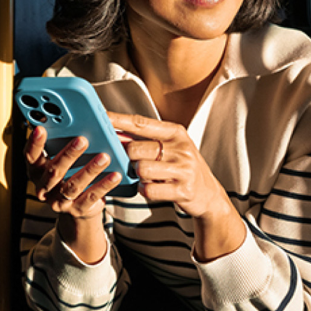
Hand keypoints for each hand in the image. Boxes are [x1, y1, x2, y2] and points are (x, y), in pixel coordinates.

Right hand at [23, 125, 121, 218]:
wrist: (78, 207)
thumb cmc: (69, 175)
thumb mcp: (61, 160)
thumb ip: (60, 144)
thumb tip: (72, 119)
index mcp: (36, 171)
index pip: (31, 156)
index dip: (34, 143)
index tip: (41, 128)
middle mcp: (44, 188)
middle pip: (54, 171)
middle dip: (68, 154)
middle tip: (82, 139)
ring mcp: (59, 201)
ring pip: (73, 185)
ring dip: (89, 170)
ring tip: (104, 157)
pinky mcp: (77, 210)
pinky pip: (91, 197)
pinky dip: (104, 185)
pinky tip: (115, 175)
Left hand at [107, 112, 231, 220]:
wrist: (208, 194)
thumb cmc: (182, 167)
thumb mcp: (168, 148)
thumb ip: (143, 140)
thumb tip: (114, 133)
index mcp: (176, 132)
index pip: (141, 123)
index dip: (119, 120)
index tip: (101, 116)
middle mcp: (181, 148)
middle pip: (135, 149)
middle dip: (130, 158)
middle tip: (136, 163)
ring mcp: (184, 169)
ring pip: (141, 169)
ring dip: (139, 176)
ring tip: (150, 176)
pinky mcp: (183, 190)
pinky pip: (149, 189)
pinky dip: (145, 190)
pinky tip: (154, 187)